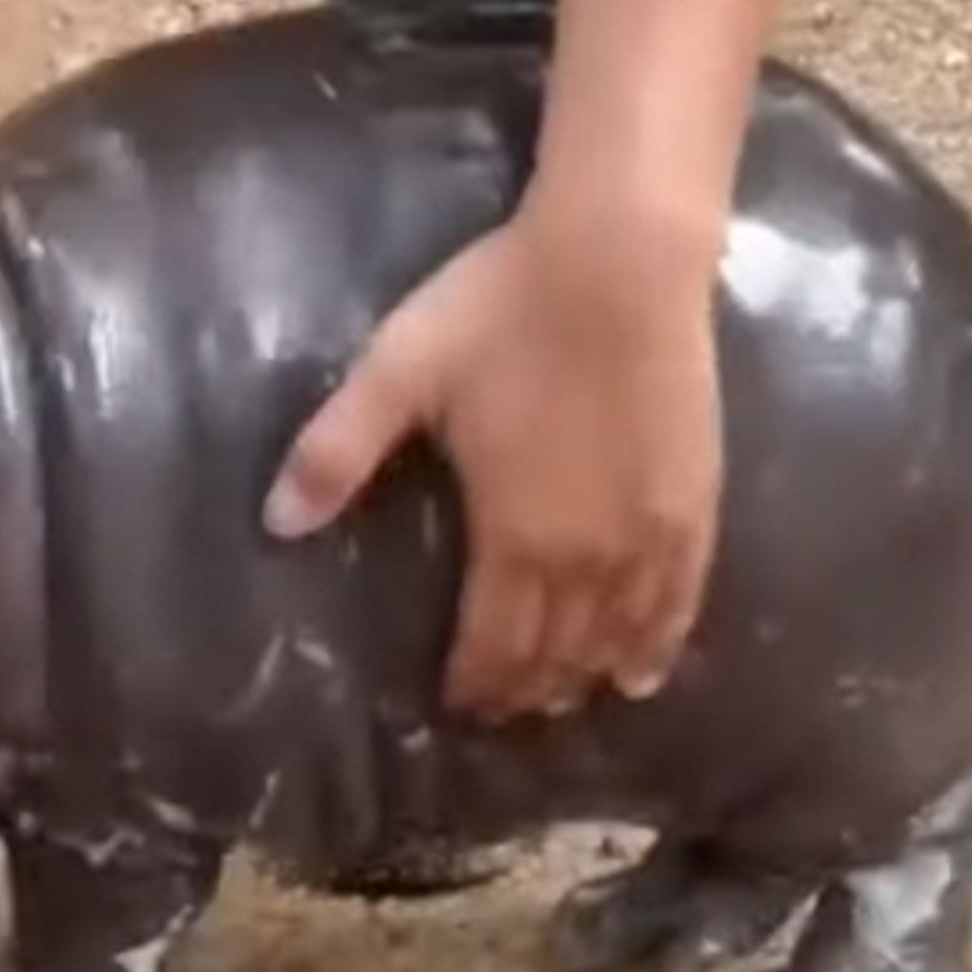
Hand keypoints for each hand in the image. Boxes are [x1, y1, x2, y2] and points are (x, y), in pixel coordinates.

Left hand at [263, 193, 722, 720]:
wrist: (620, 259)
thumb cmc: (502, 310)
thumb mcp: (399, 373)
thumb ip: (337, 451)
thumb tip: (274, 524)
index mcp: (514, 537)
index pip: (493, 645)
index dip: (474, 685)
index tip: (456, 706)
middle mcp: (588, 557)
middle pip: (557, 652)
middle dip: (525, 689)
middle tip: (502, 712)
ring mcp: (650, 534)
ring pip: (619, 637)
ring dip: (586, 675)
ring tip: (563, 698)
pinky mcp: (696, 502)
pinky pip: (681, 600)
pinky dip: (659, 644)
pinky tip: (647, 668)